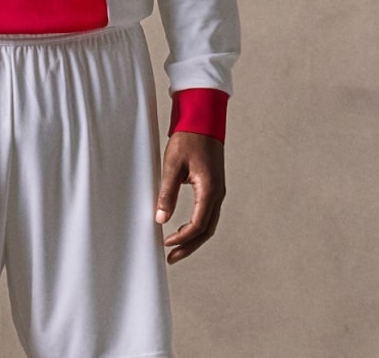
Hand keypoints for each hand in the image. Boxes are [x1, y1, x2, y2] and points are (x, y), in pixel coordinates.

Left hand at [155, 130, 224, 263]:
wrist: (203, 120)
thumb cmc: (188, 139)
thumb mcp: (172, 166)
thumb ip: (166, 193)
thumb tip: (160, 218)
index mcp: (209, 189)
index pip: (198, 224)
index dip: (182, 238)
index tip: (166, 243)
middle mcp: (217, 193)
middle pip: (206, 230)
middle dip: (189, 246)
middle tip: (172, 258)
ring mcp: (218, 190)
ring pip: (209, 223)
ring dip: (194, 238)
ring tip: (177, 248)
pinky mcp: (214, 186)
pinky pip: (209, 213)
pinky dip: (198, 226)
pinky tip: (185, 228)